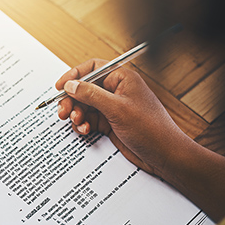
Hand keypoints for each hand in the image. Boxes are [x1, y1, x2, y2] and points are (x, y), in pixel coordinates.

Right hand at [56, 59, 224, 221]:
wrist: (164, 155)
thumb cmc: (150, 129)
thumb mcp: (117, 109)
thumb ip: (91, 95)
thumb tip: (70, 85)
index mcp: (122, 79)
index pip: (92, 69)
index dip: (74, 76)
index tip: (60, 87)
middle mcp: (116, 91)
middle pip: (84, 89)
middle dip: (72, 100)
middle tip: (63, 112)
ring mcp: (112, 107)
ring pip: (84, 105)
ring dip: (77, 114)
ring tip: (78, 123)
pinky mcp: (110, 123)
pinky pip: (89, 119)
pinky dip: (83, 124)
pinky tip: (86, 131)